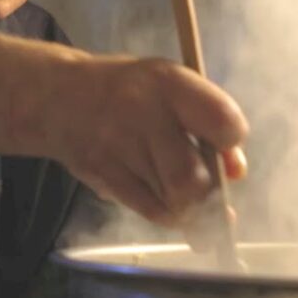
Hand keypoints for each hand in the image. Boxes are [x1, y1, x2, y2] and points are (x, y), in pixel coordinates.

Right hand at [44, 57, 248, 228]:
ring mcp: (119, 146)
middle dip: (207, 191)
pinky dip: (168, 214)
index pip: (222, 120)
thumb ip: (210, 121)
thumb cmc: (132, 92)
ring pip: (173, 200)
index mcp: (170, 82)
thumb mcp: (172, 88)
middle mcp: (143, 112)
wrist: (61, 98)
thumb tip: (237, 171)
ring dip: (188, 206)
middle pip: (192, 177)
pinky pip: (150, 211)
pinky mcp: (103, 173)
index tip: (223, 145)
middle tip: (206, 186)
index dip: (230, 140)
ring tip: (184, 193)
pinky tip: (167, 202)